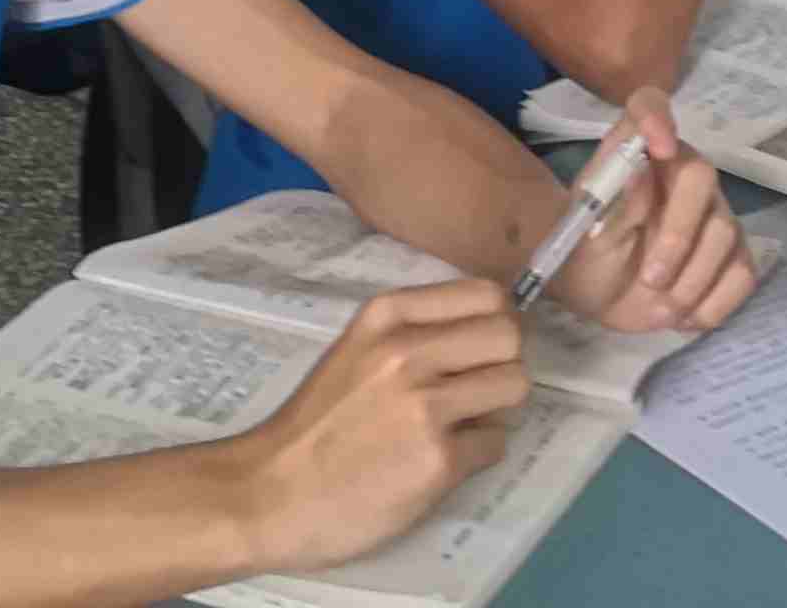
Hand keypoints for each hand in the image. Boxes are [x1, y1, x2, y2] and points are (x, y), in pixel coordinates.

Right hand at [233, 282, 533, 576]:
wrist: (271, 492)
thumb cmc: (316, 423)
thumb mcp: (357, 350)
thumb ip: (414, 333)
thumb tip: (489, 331)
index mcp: (388, 315)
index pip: (487, 294)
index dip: (497, 323)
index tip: (482, 349)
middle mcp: (409, 350)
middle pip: (510, 336)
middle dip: (503, 364)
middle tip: (477, 391)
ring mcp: (425, 406)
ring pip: (514, 385)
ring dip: (497, 409)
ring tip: (462, 425)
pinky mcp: (438, 460)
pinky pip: (496, 443)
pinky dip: (477, 454)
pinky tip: (440, 463)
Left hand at [536, 92, 758, 337]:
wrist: (595, 294)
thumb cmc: (584, 251)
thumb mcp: (583, 233)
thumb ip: (613, 203)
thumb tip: (638, 169)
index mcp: (636, 152)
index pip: (648, 104)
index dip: (657, 115)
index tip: (660, 146)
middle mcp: (681, 172)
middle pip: (702, 177)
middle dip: (679, 236)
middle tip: (650, 279)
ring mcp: (711, 212)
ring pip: (725, 233)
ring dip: (691, 281)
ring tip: (660, 309)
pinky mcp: (730, 255)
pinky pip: (742, 273)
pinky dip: (714, 303)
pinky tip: (685, 317)